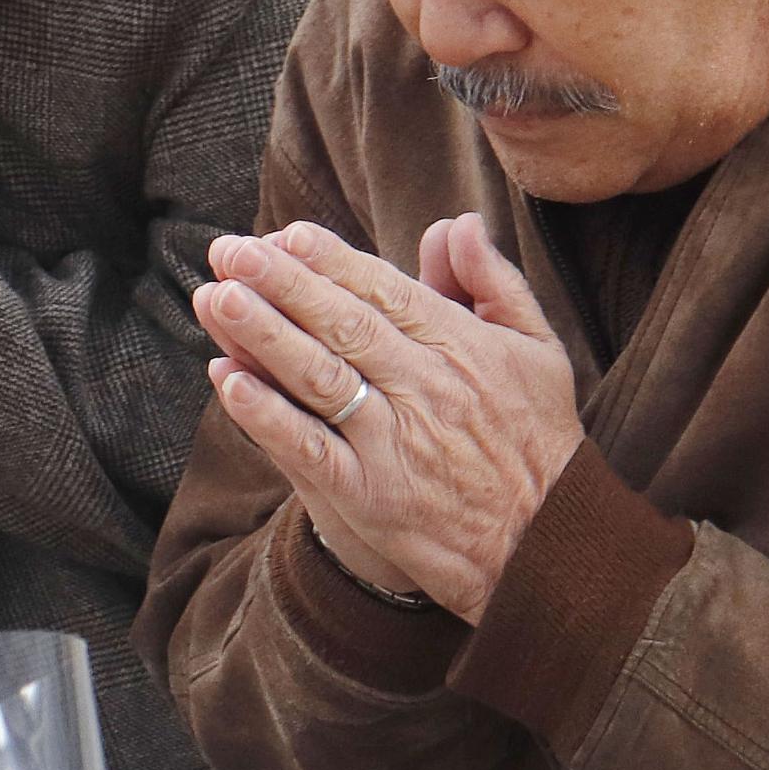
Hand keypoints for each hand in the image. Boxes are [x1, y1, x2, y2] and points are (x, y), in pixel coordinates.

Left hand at [192, 216, 581, 619]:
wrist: (551, 547)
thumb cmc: (539, 442)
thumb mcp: (538, 350)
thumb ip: (493, 283)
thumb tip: (456, 223)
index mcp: (461, 346)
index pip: (384, 291)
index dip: (331, 261)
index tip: (286, 234)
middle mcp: (425, 388)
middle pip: (343, 324)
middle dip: (281, 282)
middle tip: (229, 251)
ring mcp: (394, 443)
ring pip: (320, 377)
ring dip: (264, 335)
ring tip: (217, 298)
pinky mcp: (371, 496)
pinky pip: (310, 448)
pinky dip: (268, 415)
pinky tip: (229, 381)